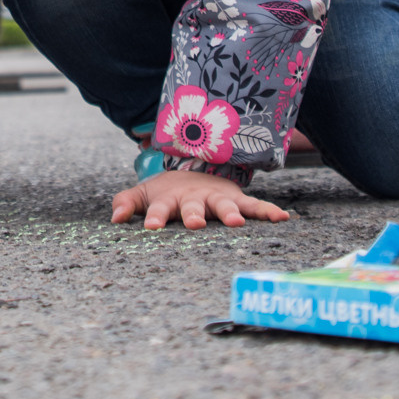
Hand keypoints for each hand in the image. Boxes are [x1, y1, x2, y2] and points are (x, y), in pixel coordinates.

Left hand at [111, 168, 288, 231]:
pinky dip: (269, 211)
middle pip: (194, 207)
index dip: (156, 218)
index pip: (160, 210)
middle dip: (194, 215)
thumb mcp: (144, 194)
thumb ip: (126, 203)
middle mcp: (194, 198)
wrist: (193, 169)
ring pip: (224, 205)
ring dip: (230, 213)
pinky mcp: (237, 200)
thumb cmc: (166, 191)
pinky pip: (255, 206)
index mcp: (169, 199)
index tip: (152, 228)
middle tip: (195, 224)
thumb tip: (115, 218)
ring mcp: (217, 198)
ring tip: (236, 222)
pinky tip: (283, 217)